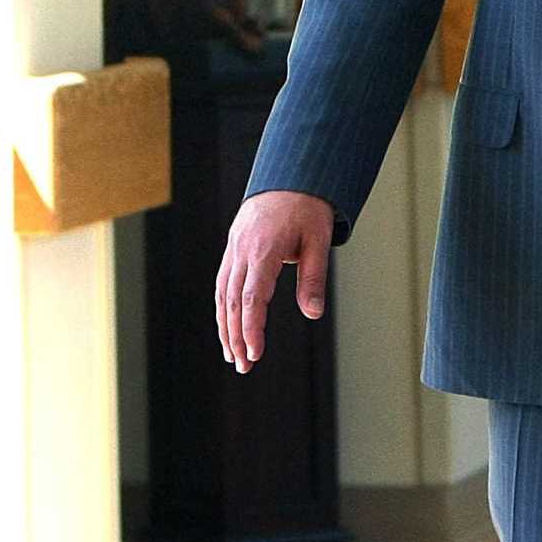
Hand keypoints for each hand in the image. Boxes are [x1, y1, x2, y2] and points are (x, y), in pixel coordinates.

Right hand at [215, 190, 333, 372]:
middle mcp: (242, 251)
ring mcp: (234, 249)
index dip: (251, 328)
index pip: (251, 298)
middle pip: (232, 302)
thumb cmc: (309, 207)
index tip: (255, 353)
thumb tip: (312, 314)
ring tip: (233, 355)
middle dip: (236, 336)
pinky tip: (229, 325)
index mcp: (264, 250)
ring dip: (226, 326)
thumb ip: (313, 278)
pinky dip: (224, 307)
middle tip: (243, 366)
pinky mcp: (233, 247)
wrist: (290, 174)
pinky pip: (224, 282)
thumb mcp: (319, 241)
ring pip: (223, 295)